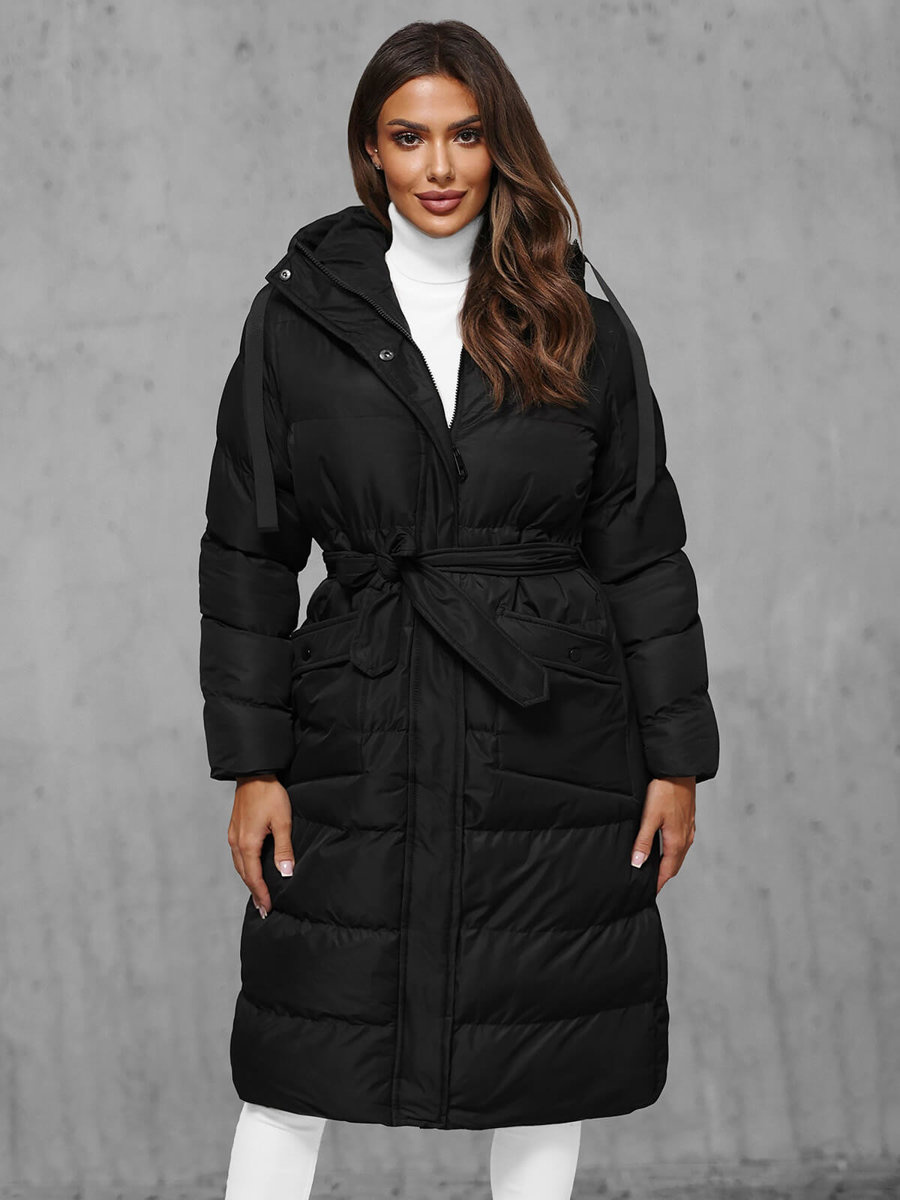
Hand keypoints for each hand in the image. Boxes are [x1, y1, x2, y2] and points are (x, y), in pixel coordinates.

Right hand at [227, 774, 293, 917]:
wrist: (254, 773)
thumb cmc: (269, 794)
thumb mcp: (282, 822)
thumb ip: (283, 849)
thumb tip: (285, 872)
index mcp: (247, 844)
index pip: (254, 877)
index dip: (261, 893)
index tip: (267, 907)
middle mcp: (236, 842)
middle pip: (244, 874)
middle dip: (253, 891)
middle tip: (262, 907)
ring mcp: (233, 835)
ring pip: (239, 865)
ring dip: (248, 880)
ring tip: (257, 893)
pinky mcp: (234, 829)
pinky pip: (238, 855)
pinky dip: (245, 867)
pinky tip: (251, 869)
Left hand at [629, 775, 695, 894]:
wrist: (678, 770)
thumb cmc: (664, 791)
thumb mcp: (649, 817)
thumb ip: (643, 842)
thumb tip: (638, 864)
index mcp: (676, 841)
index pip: (668, 871)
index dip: (659, 883)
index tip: (650, 893)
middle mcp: (685, 838)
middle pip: (675, 865)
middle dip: (664, 876)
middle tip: (651, 885)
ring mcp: (688, 828)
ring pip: (679, 853)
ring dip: (669, 864)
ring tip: (655, 869)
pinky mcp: (687, 820)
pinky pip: (681, 842)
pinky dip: (673, 851)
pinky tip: (664, 846)